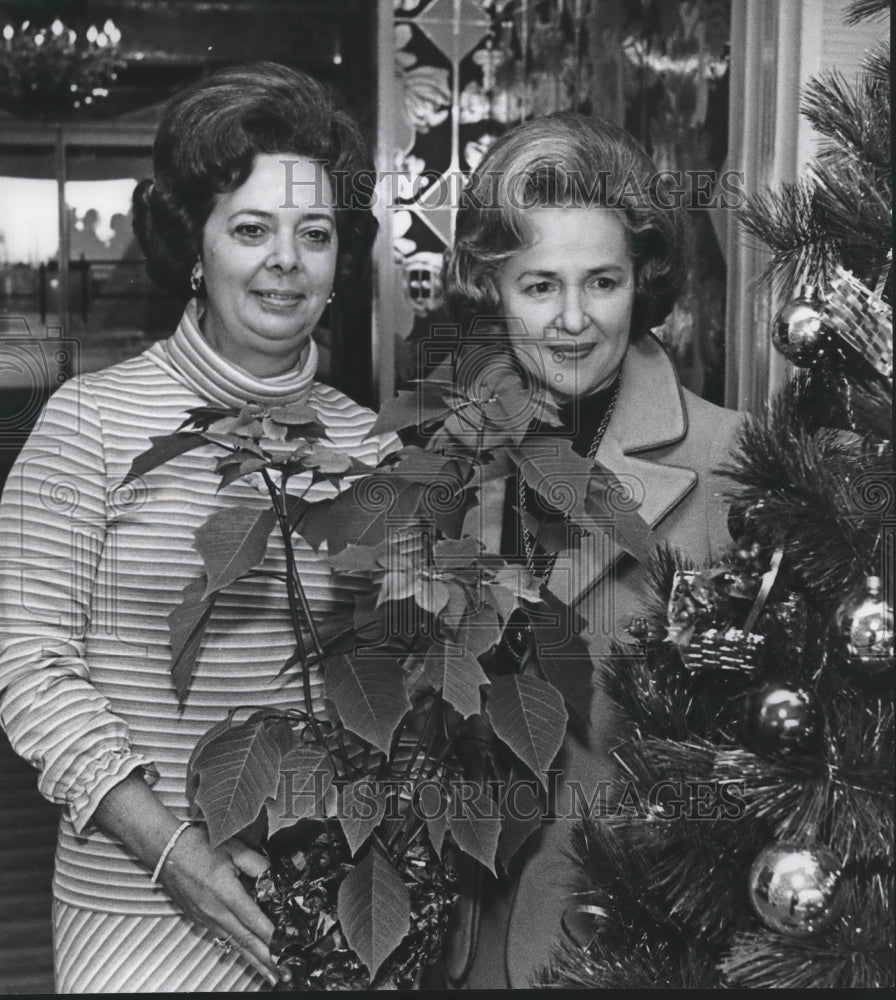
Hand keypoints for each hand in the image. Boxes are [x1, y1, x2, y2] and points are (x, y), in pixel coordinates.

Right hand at [158, 826, 279, 985]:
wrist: (167, 851)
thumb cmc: (199, 846)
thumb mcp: (235, 848)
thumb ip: (258, 864)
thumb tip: (274, 877)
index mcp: (226, 893)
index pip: (254, 920)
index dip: (272, 937)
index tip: (287, 948)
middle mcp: (215, 911)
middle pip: (245, 941)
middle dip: (267, 960)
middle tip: (284, 974)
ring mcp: (206, 918)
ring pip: (234, 943)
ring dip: (254, 960)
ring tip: (270, 974)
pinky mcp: (200, 919)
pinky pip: (223, 938)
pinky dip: (238, 950)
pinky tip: (248, 955)